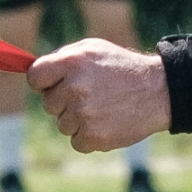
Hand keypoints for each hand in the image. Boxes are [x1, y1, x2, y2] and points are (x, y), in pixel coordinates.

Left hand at [28, 39, 171, 149]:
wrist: (158, 90)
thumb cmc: (121, 67)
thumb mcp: (92, 49)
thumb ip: (61, 58)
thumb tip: (33, 72)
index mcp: (71, 63)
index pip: (34, 77)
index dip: (43, 82)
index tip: (53, 85)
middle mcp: (74, 88)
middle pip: (48, 104)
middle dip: (64, 101)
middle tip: (90, 95)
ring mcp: (83, 114)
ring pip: (62, 124)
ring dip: (78, 119)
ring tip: (103, 107)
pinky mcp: (94, 136)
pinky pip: (76, 141)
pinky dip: (89, 137)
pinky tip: (106, 123)